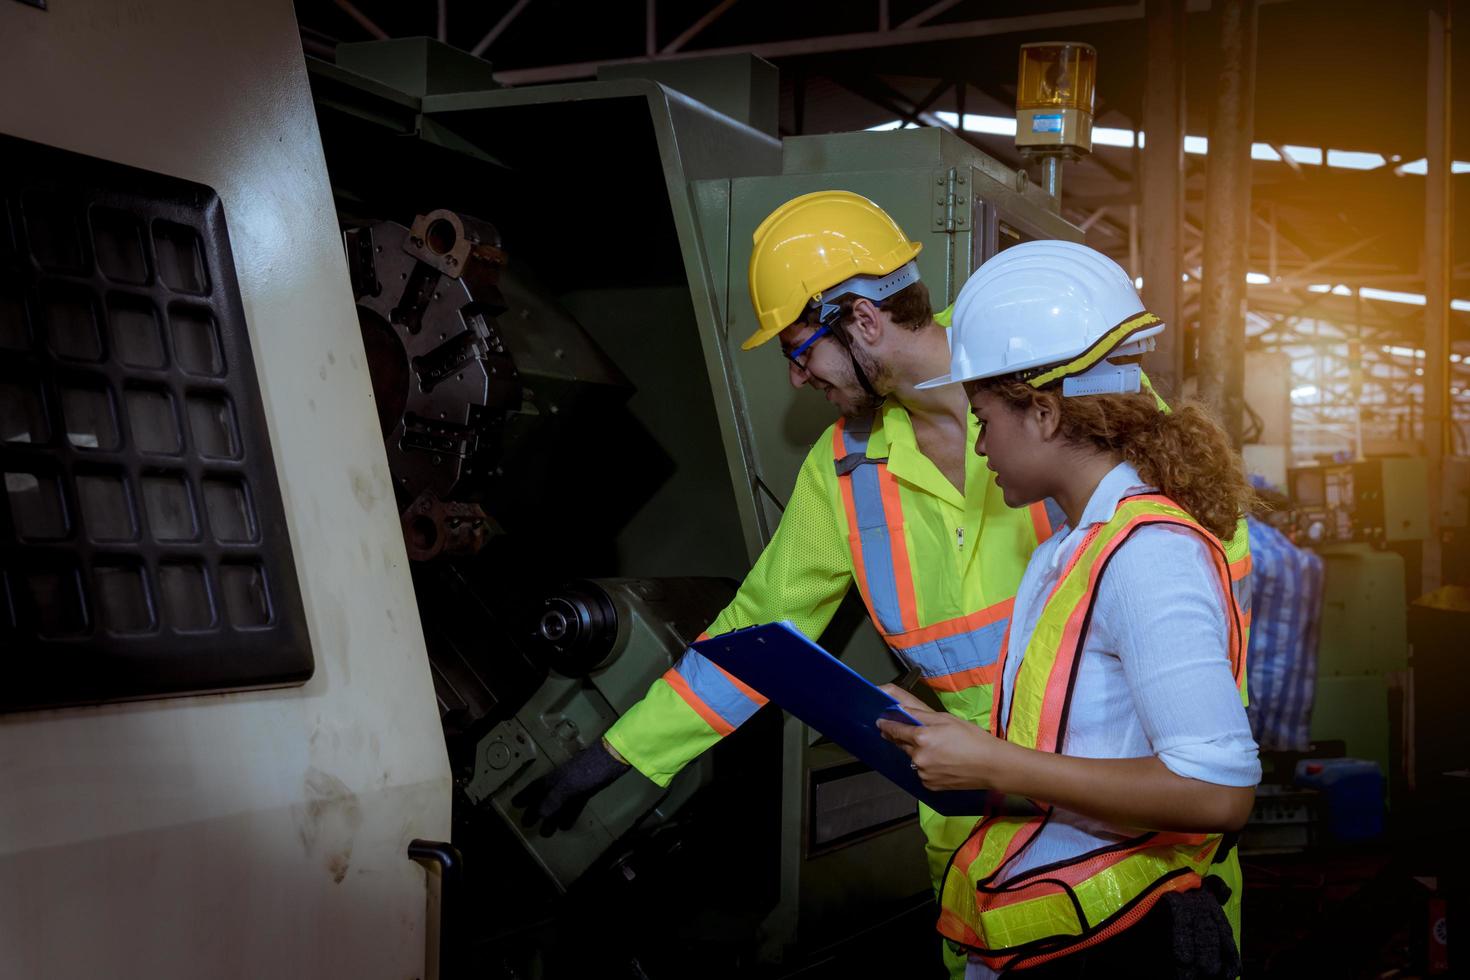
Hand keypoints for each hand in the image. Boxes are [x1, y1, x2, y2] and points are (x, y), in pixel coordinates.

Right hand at [510, 741, 629, 836]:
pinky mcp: (587, 790)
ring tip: (546, 832)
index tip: (515, 805)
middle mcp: (560, 782)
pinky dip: (568, 814)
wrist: (612, 759)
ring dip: (552, 816)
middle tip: (527, 824)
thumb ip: (553, 801)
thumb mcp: (567, 787)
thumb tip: (538, 815)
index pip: (534, 789)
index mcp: (552, 779)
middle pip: (545, 798)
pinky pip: (573, 804)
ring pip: (559, 803)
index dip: (525, 797)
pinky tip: (566, 825)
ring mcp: (574, 786)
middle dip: (536, 811)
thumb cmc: (587, 771)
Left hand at [876, 684, 1011, 791]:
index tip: (881, 722)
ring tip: (939, 750)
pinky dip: (927, 767)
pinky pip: (921, 772)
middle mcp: (918, 757)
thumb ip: (920, 714)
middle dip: (904, 738)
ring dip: (918, 753)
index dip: (887, 725)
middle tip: (916, 734)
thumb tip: (901, 709)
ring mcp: (923, 773)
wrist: (992, 766)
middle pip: (902, 745)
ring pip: (913, 759)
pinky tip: (943, 762)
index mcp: (922, 738)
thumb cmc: (972, 738)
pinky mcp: (930, 785)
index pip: (895, 730)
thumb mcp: (947, 719)